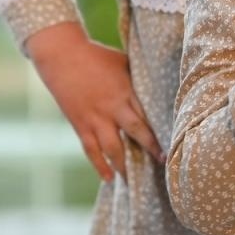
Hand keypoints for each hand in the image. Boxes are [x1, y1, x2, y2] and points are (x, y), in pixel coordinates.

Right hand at [26, 21, 161, 182]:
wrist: (62, 56)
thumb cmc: (96, 56)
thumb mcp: (122, 62)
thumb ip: (137, 78)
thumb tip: (157, 86)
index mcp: (125, 91)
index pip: (147, 114)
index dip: (160, 130)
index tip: (173, 142)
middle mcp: (112, 107)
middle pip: (135, 131)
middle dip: (150, 148)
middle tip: (163, 163)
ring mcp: (95, 118)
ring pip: (113, 147)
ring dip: (125, 164)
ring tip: (136, 179)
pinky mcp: (80, 124)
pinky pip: (91, 150)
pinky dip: (100, 165)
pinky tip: (109, 178)